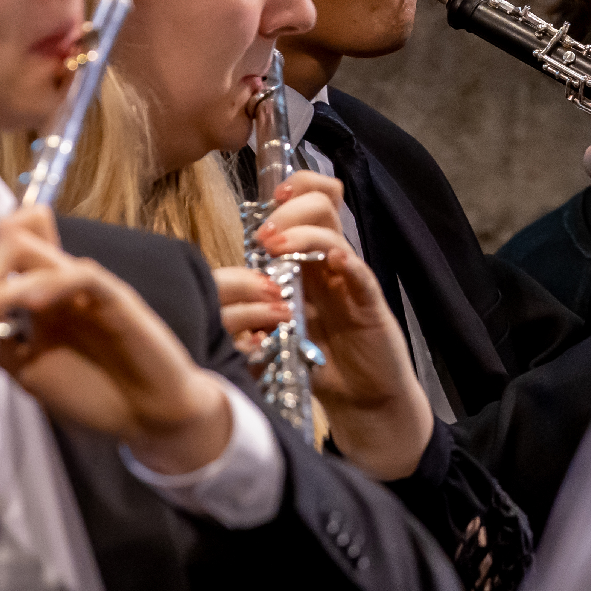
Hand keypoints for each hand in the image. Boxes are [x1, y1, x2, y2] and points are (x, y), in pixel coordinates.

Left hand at [0, 207, 231, 475]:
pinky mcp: (118, 297)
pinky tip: (31, 304)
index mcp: (42, 296)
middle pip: (18, 241)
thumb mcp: (32, 374)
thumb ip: (1, 349)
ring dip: (3, 277)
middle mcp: (62, 283)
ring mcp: (89, 287)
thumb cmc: (97, 394)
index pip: (11, 251)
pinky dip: (53, 283)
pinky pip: (84, 275)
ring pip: (43, 254)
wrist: (150, 417)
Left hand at [249, 214, 433, 480]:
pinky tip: (330, 260)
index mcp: (308, 262)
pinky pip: (360, 274)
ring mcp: (351, 281)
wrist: (362, 400)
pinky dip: (345, 261)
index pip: (308, 204)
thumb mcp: (278, 331)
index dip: (292, 190)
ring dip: (303, 232)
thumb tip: (220, 295)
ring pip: (335, 234)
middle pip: (322, 207)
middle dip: (290, 209)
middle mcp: (330, 264)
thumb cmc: (320, 363)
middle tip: (266, 234)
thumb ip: (256, 310)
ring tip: (278, 246)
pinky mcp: (370, 305)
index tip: (267, 199)